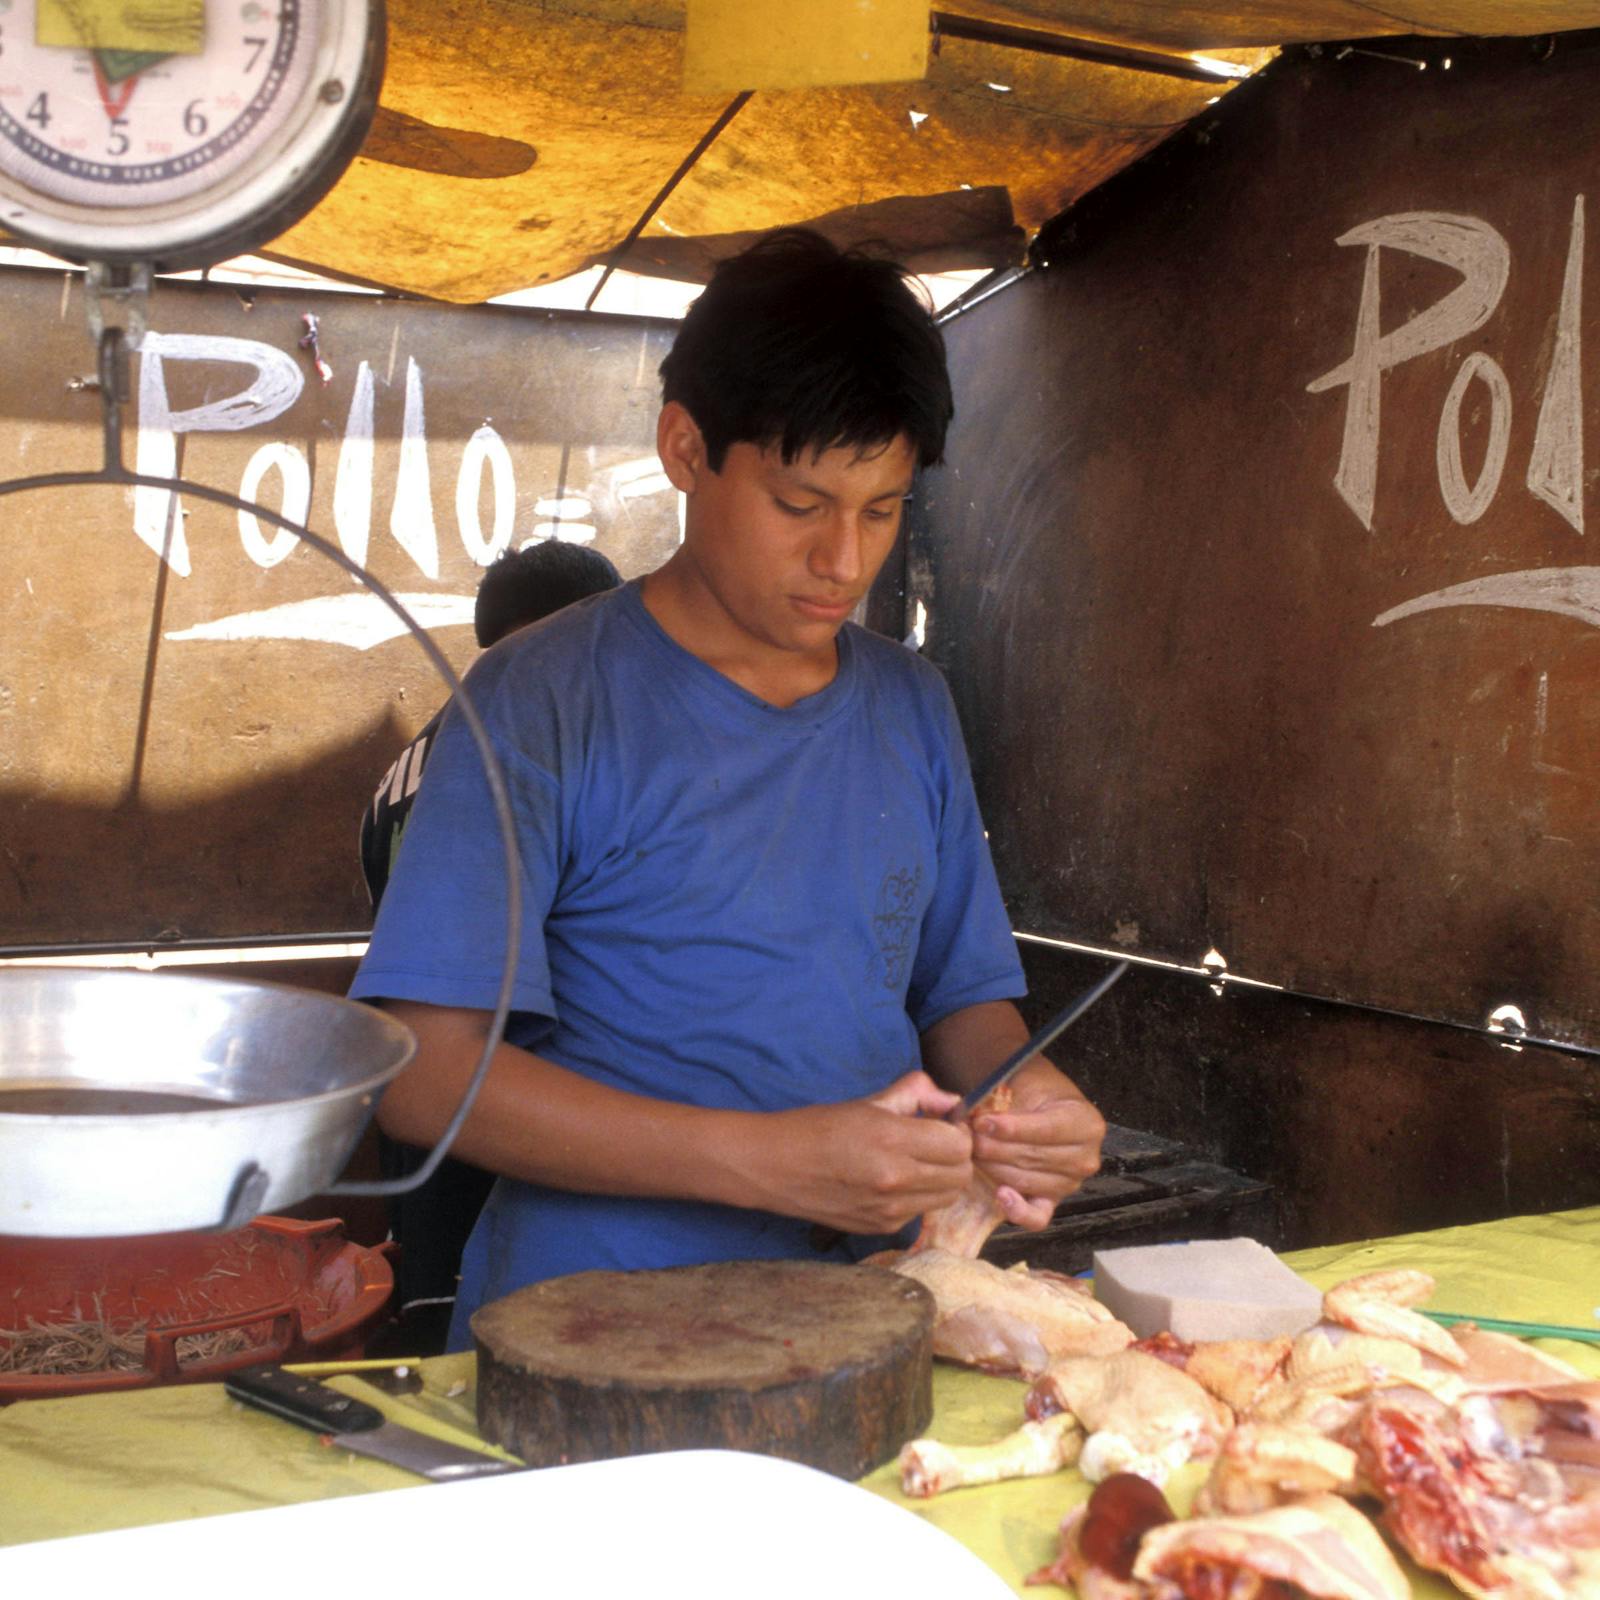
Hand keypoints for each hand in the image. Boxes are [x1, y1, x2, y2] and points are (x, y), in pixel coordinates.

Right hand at [744, 1070, 974, 1236]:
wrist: (776, 1167)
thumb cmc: (820, 1127)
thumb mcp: (869, 1100)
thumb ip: (917, 1093)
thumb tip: (951, 1101)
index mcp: (892, 1139)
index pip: (959, 1144)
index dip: (957, 1130)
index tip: (943, 1123)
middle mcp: (896, 1179)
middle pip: (961, 1174)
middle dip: (956, 1155)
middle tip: (935, 1142)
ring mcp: (889, 1210)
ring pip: (948, 1197)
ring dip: (943, 1178)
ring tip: (918, 1161)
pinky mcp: (881, 1228)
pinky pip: (921, 1212)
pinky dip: (920, 1196)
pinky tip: (896, 1181)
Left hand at [969, 1060, 1105, 1230]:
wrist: (1039, 1102)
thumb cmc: (1033, 1090)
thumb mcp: (1026, 1083)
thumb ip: (1008, 1100)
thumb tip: (978, 1119)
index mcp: (1086, 1123)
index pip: (1046, 1130)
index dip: (1012, 1128)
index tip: (982, 1122)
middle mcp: (1085, 1158)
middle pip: (1033, 1157)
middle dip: (995, 1147)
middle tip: (967, 1136)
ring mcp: (1070, 1184)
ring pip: (1026, 1181)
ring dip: (994, 1167)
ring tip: (972, 1151)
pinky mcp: (1052, 1203)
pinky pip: (1037, 1217)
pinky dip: (1017, 1210)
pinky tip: (1000, 1194)